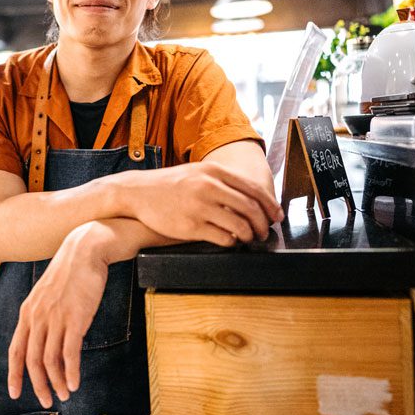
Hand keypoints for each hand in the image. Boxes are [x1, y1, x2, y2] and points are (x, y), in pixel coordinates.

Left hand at [7, 221, 110, 407]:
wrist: (86, 249)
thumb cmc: (70, 270)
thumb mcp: (46, 291)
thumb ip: (41, 312)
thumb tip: (43, 334)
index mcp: (28, 310)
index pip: (16, 349)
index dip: (14, 373)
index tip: (16, 392)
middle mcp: (38, 316)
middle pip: (32, 360)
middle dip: (38, 384)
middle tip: (46, 401)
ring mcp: (56, 317)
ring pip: (50, 360)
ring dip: (57, 382)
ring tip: (65, 394)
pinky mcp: (75, 318)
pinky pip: (70, 353)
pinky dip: (71, 372)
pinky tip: (75, 382)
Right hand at [119, 161, 282, 246]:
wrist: (137, 192)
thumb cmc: (168, 185)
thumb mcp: (196, 173)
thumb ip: (221, 181)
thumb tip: (250, 197)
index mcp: (213, 172)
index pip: (253, 189)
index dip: (270, 205)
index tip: (276, 216)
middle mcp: (208, 187)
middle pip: (251, 209)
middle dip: (264, 224)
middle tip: (265, 232)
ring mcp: (199, 207)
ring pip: (240, 226)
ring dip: (250, 235)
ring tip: (249, 238)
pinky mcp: (190, 226)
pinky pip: (223, 238)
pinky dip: (232, 242)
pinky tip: (230, 241)